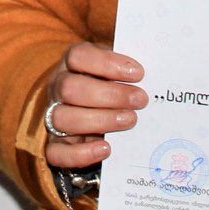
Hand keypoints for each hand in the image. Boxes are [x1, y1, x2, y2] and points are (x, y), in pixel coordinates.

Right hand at [43, 41, 145, 170]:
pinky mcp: (55, 144)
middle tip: (140, 100)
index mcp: (72, 64)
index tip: (138, 73)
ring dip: (100, 120)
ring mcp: (53, 116)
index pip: (78, 56)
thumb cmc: (111, 85)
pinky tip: (106, 149)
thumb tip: (156, 75)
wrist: (96, 111)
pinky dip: (80, 153)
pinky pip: (57, 152)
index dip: (106, 63)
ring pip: (62, 118)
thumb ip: (127, 71)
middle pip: (70, 88)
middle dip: (109, 95)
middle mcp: (58, 87)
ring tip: (130, 120)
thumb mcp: (116, 71)